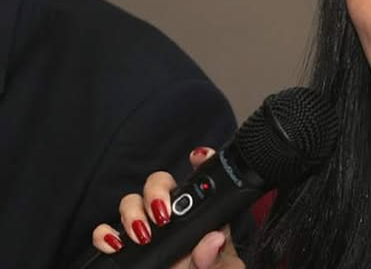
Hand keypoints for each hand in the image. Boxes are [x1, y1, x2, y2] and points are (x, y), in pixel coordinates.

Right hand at [91, 147, 244, 268]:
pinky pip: (107, 232)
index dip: (200, 162)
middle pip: (159, 184)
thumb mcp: (220, 268)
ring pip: (131, 202)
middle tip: (162, 215)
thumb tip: (213, 239)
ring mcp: (149, 230)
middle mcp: (174, 218)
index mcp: (203, 216)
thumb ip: (217, 257)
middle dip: (156, 191)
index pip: (201, 182)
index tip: (198, 157)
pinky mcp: (127, 247)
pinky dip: (105, 234)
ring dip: (132, 212)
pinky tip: (115, 243)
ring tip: (143, 235)